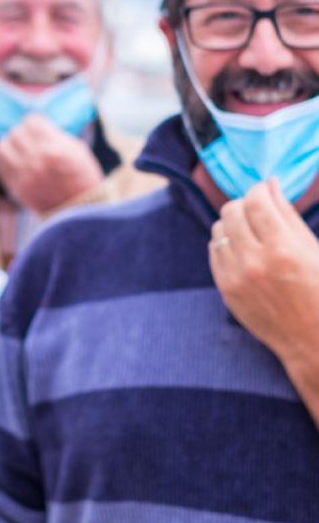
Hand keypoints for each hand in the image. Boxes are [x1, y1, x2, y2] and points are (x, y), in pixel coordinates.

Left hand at [0, 114, 103, 212]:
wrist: (79, 211)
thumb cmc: (82, 177)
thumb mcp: (77, 150)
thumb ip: (54, 135)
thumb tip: (37, 126)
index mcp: (53, 149)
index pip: (31, 122)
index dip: (36, 123)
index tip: (39, 127)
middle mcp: (35, 161)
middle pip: (16, 133)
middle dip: (24, 133)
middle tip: (31, 139)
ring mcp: (23, 175)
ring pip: (2, 148)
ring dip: (11, 145)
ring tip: (20, 149)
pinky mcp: (16, 188)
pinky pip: (1, 166)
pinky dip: (8, 161)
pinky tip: (18, 162)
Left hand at [209, 179, 318, 370]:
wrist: (312, 339)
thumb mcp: (313, 249)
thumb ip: (288, 214)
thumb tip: (270, 182)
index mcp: (283, 250)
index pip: (256, 202)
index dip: (258, 189)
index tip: (264, 190)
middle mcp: (255, 262)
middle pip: (231, 211)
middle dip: (244, 204)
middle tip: (258, 210)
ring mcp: (236, 277)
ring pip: (218, 229)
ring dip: (233, 223)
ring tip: (251, 230)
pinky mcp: (225, 289)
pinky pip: (214, 250)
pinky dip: (225, 243)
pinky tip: (243, 248)